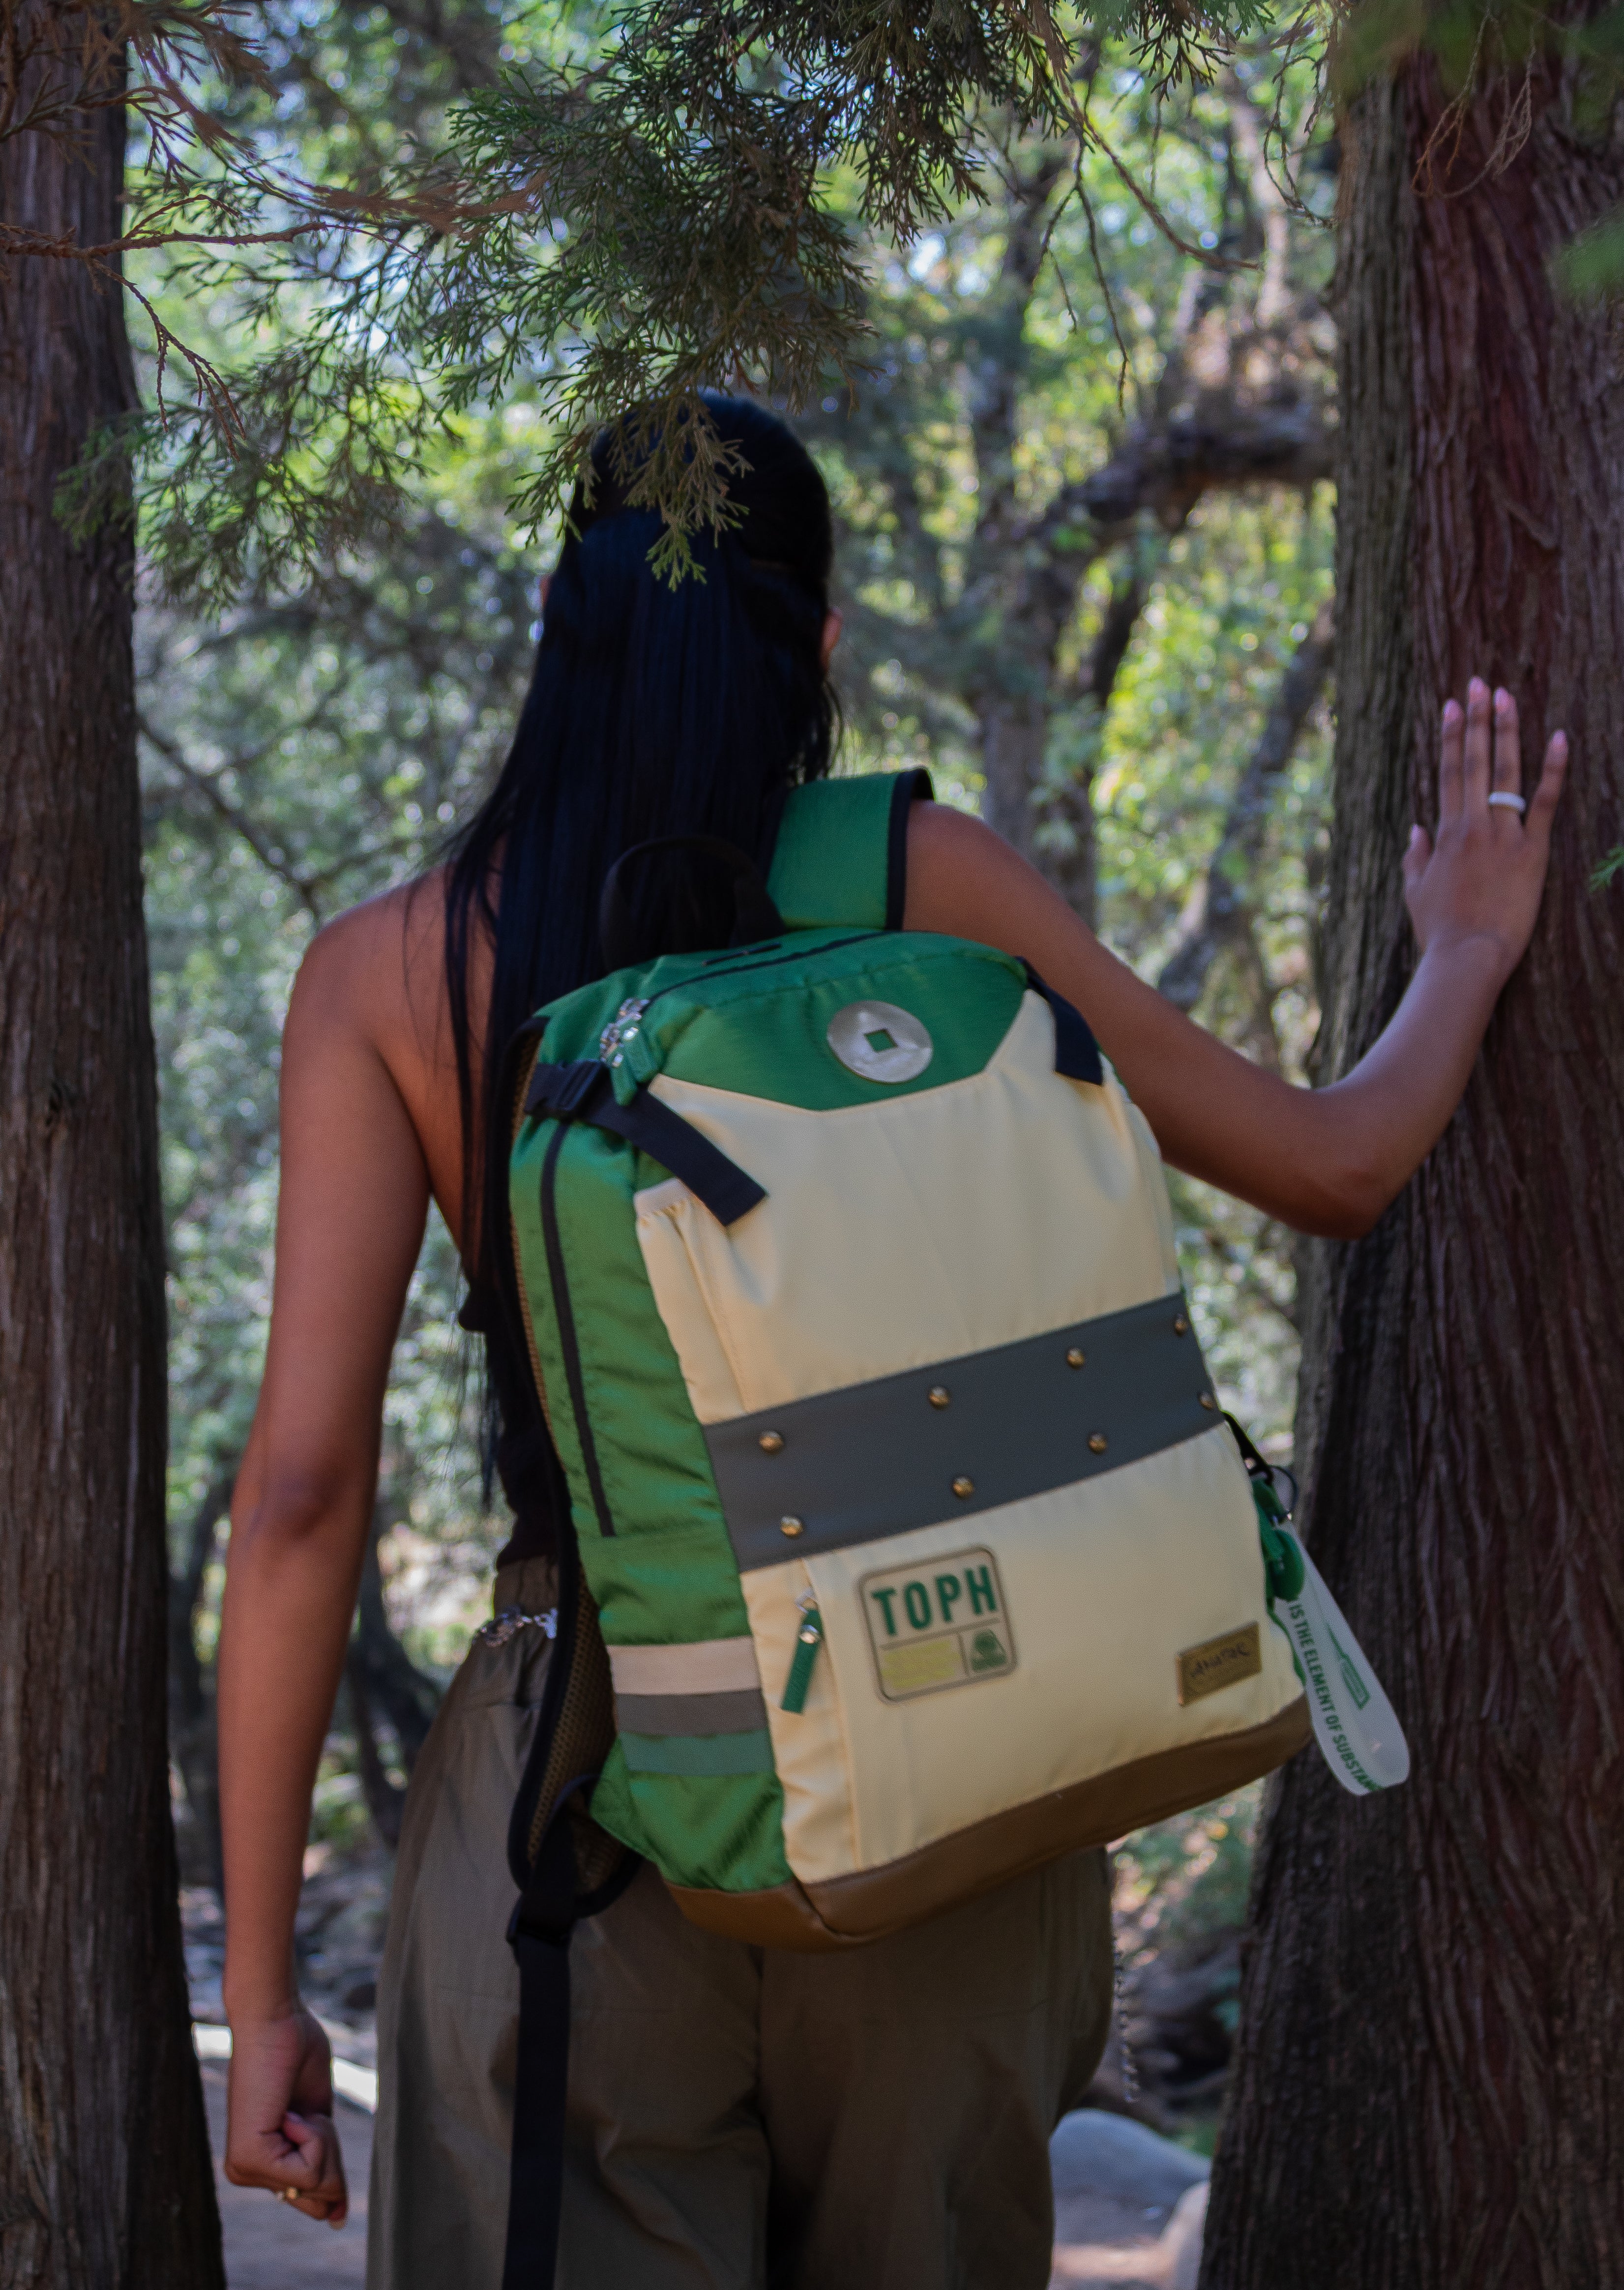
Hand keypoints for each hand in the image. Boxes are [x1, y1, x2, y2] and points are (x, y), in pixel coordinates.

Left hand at [224, 2002, 348, 2226]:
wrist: (275, 2020)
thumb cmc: (296, 2055)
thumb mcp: (319, 2121)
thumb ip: (325, 2164)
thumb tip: (337, 2219)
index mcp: (259, 2164)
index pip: (312, 2198)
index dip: (331, 2176)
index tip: (322, 2137)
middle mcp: (245, 2173)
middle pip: (318, 2195)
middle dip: (330, 2152)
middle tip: (305, 2113)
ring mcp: (245, 2168)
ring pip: (317, 2181)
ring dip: (323, 2138)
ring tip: (295, 2108)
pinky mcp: (250, 2158)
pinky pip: (309, 2167)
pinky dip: (314, 2134)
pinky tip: (289, 2111)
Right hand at [1404, 677, 1567, 977]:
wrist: (1467, 957)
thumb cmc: (1438, 932)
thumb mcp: (1414, 892)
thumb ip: (1415, 858)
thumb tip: (1416, 829)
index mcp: (1444, 834)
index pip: (1447, 772)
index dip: (1450, 735)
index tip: (1452, 704)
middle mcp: (1472, 825)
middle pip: (1473, 761)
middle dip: (1477, 719)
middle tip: (1481, 683)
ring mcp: (1504, 835)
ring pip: (1505, 772)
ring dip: (1505, 731)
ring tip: (1507, 696)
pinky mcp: (1533, 851)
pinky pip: (1546, 802)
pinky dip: (1554, 769)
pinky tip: (1560, 738)